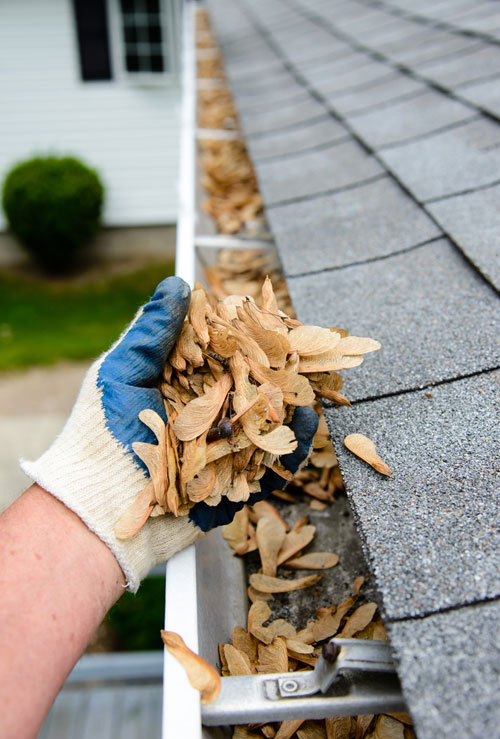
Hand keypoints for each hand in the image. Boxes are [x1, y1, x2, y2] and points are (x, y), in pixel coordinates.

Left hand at [22, 277, 316, 590]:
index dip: (245, 336)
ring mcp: (219, 449)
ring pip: (263, 422)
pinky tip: (305, 425)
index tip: (269, 317)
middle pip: (248, 386)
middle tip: (302, 348)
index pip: (220, 354)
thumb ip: (150, 331)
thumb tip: (176, 283)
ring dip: (288, 403)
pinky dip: (289, 447)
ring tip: (312, 383)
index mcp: (180, 385)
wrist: (96, 505)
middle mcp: (204, 414)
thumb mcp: (120, 372)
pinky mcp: (230, 484)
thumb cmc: (99, 432)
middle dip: (276, 369)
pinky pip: (267, 465)